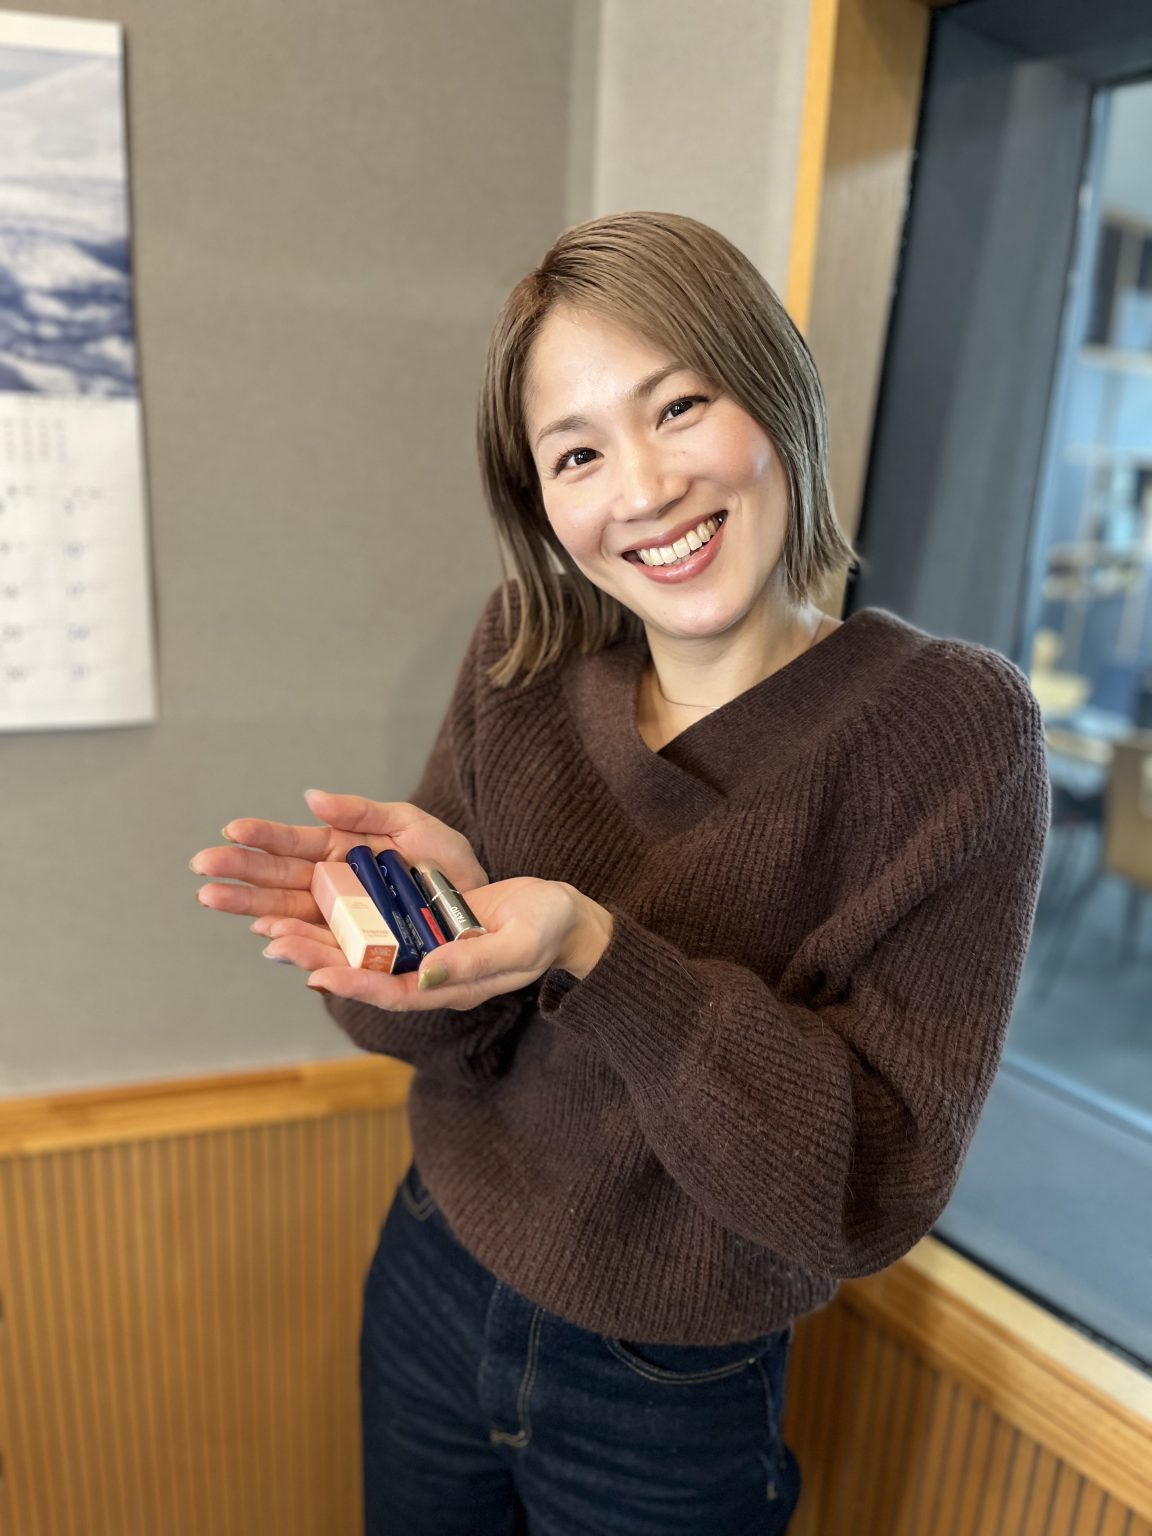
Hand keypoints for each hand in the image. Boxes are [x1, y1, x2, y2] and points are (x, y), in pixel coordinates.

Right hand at [191, 788, 486, 925]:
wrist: (484, 902)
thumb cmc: (445, 861)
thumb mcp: (407, 823)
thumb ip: (359, 812)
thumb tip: (310, 798)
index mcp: (338, 851)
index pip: (290, 843)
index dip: (260, 837)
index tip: (230, 830)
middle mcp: (332, 888)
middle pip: (278, 881)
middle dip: (239, 876)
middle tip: (201, 870)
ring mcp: (342, 921)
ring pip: (289, 916)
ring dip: (254, 909)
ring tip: (220, 901)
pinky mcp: (359, 951)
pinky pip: (323, 949)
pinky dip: (296, 944)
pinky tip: (271, 937)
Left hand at [257, 877, 613, 1010]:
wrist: (563, 919)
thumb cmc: (548, 931)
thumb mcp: (519, 943)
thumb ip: (474, 962)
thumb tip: (426, 975)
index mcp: (450, 987)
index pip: (394, 993)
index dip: (354, 986)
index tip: (317, 975)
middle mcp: (427, 975)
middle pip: (364, 973)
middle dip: (317, 959)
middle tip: (273, 940)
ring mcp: (421, 951)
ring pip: (360, 951)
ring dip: (317, 939)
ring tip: (272, 926)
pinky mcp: (420, 926)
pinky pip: (372, 928)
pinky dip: (340, 918)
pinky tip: (308, 907)